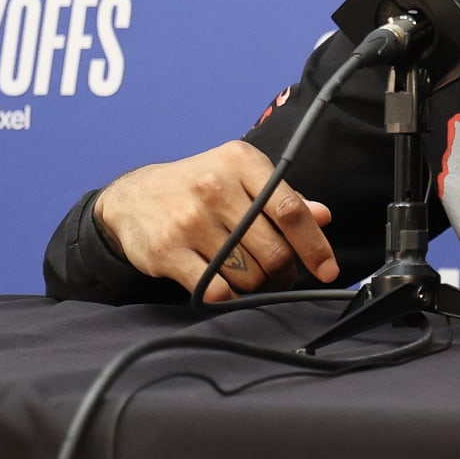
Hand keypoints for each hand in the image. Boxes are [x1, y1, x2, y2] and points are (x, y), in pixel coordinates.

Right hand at [92, 139, 337, 301]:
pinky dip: (230, 296)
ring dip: (258, 285)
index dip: (314, 245)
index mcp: (241, 162)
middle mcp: (215, 187)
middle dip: (284, 271)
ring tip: (253, 279)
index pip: (290, 209)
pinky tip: (228, 287)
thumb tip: (323, 216)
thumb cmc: (197, 187)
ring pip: (248, 273)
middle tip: (280, 276)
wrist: (131, 197)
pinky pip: (217, 288)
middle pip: (272, 249)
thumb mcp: (241, 177)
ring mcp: (189, 219)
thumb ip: (282, 197)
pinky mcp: (167, 250)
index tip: (327, 270)